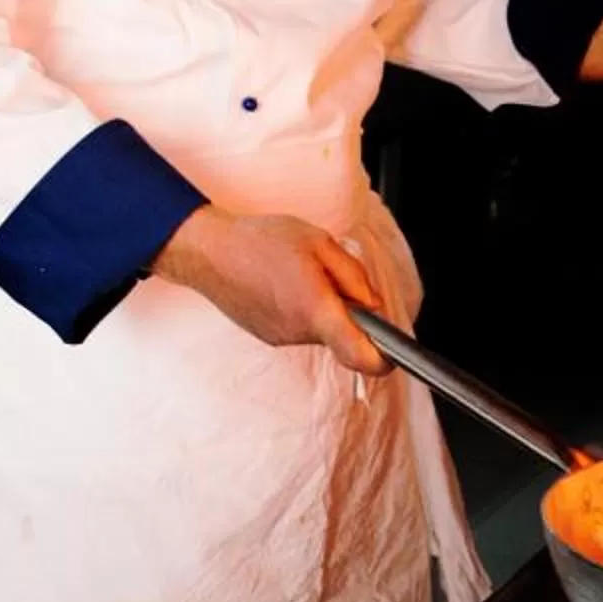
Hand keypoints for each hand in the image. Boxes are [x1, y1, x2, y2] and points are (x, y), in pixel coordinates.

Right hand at [151, 206, 389, 373]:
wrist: (208, 252)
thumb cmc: (261, 241)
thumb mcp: (320, 243)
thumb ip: (353, 276)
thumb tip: (373, 305)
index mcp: (316, 310)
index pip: (360, 355)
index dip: (384, 360)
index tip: (394, 353)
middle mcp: (299, 332)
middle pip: (342, 336)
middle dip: (348, 312)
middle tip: (331, 277)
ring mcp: (281, 337)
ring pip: (320, 330)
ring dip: (323, 308)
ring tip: (300, 274)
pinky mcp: (268, 335)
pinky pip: (300, 328)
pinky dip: (302, 310)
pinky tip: (284, 283)